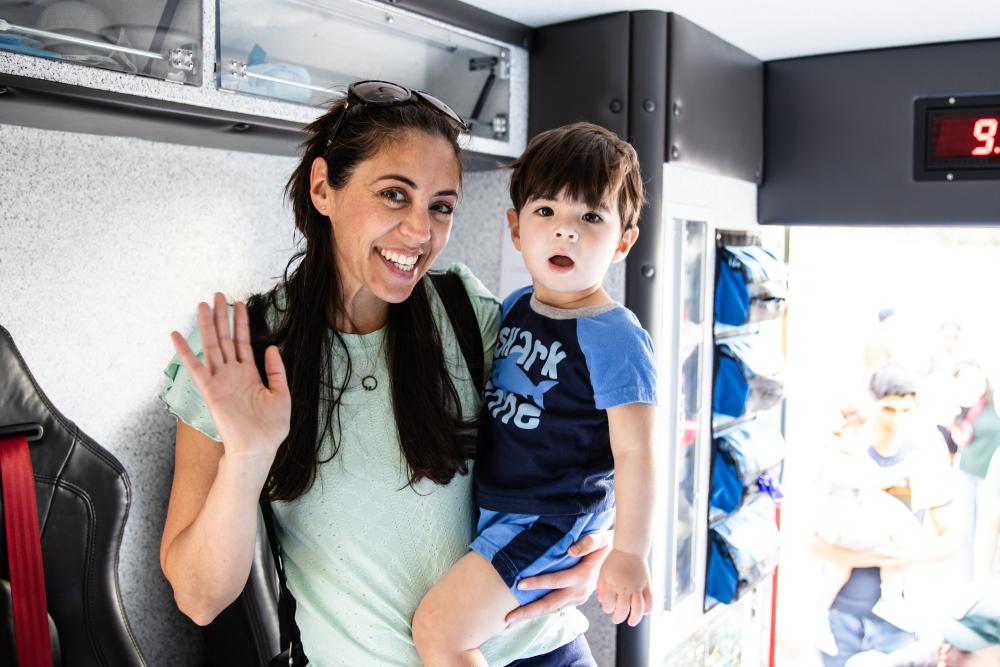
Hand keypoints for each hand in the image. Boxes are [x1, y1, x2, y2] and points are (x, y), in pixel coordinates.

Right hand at [170, 293, 290, 463]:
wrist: (258, 448)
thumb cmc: (270, 428)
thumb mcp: (281, 394)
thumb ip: (276, 371)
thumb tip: (271, 348)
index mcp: (250, 375)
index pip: (243, 342)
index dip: (241, 323)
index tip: (239, 303)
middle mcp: (233, 374)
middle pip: (225, 339)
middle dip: (222, 317)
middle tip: (217, 295)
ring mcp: (220, 381)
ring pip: (211, 347)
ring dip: (206, 326)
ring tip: (202, 305)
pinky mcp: (211, 390)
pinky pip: (196, 368)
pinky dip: (185, 352)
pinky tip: (176, 336)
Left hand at [504, 530, 611, 624]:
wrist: (621, 561)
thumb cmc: (607, 545)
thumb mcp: (601, 538)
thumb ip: (588, 542)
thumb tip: (570, 550)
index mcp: (582, 576)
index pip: (556, 581)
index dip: (538, 582)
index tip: (519, 584)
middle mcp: (580, 591)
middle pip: (550, 604)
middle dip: (528, 612)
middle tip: (507, 618)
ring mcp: (579, 598)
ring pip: (552, 610)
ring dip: (531, 615)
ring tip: (511, 621)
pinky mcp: (577, 600)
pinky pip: (556, 608)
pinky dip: (541, 612)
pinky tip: (527, 614)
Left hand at [596, 549, 651, 625]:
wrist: (629, 548)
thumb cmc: (614, 560)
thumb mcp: (603, 573)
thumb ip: (601, 588)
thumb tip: (603, 602)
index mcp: (611, 584)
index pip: (608, 605)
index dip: (607, 609)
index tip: (608, 608)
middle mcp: (624, 586)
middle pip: (622, 609)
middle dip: (618, 617)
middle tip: (616, 619)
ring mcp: (637, 586)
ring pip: (638, 608)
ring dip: (635, 618)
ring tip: (631, 622)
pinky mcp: (646, 584)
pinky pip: (650, 599)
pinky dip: (648, 608)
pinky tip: (644, 612)